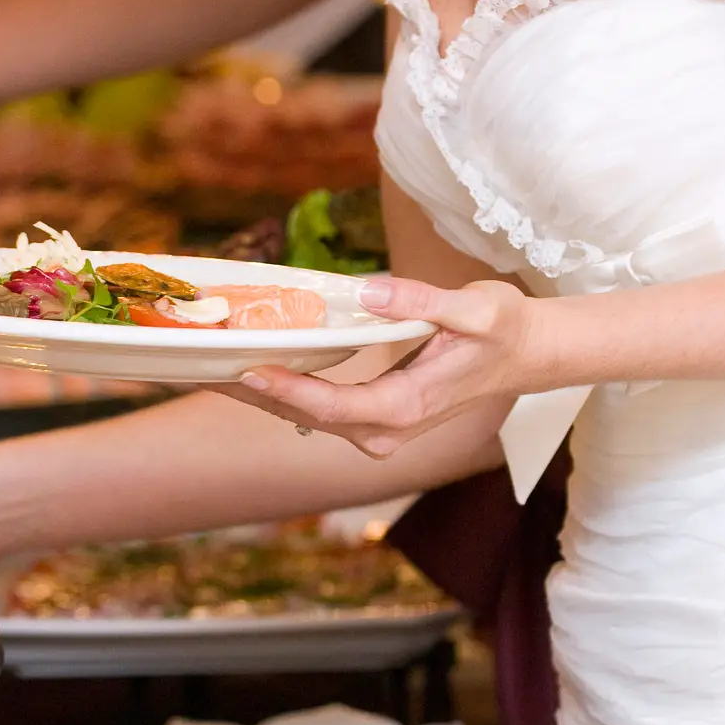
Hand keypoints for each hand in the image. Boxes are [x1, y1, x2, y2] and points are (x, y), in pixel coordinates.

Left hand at [217, 277, 537, 457]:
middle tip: (199, 367)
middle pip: (305, 415)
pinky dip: (282, 391)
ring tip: (207, 368)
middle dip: (252, 392)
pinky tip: (249, 368)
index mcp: (406, 407)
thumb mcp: (474, 307)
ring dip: (259, 394)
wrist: (526, 355)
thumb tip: (367, 292)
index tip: (246, 368)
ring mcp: (379, 432)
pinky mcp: (373, 422)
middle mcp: (386, 430)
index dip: (286, 388)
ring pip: (306, 416)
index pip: (332, 403)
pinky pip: (318, 409)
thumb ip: (420, 300)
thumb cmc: (503, 328)